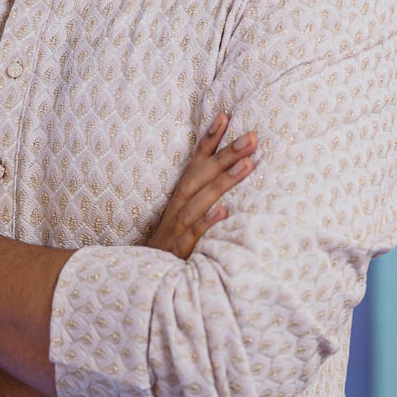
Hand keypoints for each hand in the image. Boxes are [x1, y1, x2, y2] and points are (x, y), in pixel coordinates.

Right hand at [143, 112, 257, 258]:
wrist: (146, 279)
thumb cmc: (171, 245)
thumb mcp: (186, 218)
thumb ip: (203, 199)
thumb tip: (230, 180)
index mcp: (182, 197)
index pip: (196, 163)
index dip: (209, 140)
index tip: (225, 116)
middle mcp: (178, 206)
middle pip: (201, 175)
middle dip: (226, 154)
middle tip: (251, 137)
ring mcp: (177, 228)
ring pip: (199, 200)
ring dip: (222, 182)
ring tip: (247, 165)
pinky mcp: (178, 251)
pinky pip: (193, 235)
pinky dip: (206, 222)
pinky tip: (223, 211)